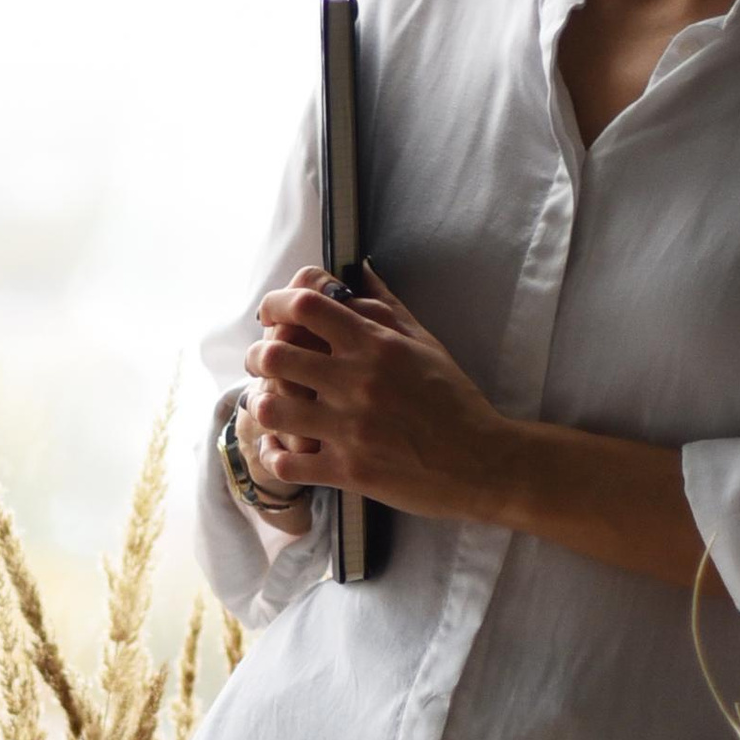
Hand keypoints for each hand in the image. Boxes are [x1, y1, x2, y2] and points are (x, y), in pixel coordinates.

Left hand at [240, 266, 514, 518]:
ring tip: (268, 404)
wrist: (482, 462)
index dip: (275, 305)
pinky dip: (272, 454)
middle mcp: (357, 382)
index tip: (271, 315)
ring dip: (261, 404)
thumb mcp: (425, 343)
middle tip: (262, 362)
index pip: (306, 306)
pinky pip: (285, 463)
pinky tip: (278, 448)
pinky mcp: (348, 470)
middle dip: (257, 356)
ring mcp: (350, 428)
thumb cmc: (454, 400)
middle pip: (275, 355)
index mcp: (376, 345)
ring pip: (271, 408)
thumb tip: (356, 269)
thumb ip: (384, 306)